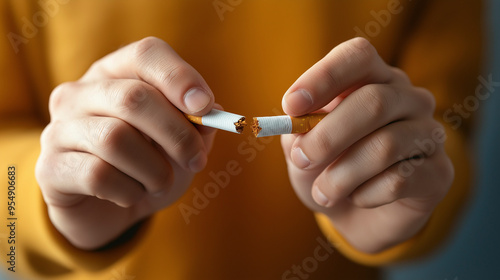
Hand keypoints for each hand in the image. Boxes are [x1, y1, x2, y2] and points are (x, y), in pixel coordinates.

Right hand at [36, 37, 216, 249]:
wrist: (109, 210)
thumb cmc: (147, 166)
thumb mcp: (179, 145)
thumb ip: (197, 125)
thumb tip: (212, 112)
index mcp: (116, 74)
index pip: (146, 54)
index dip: (179, 77)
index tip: (205, 107)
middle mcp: (80, 93)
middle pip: (133, 98)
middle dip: (176, 134)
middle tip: (196, 160)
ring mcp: (59, 128)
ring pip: (116, 139)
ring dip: (154, 170)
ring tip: (159, 182)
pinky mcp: (50, 167)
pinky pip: (98, 175)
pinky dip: (129, 191)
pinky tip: (131, 195)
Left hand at [281, 38, 452, 252]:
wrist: (355, 214)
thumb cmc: (328, 168)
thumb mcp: (303, 147)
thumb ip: (298, 131)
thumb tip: (296, 125)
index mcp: (374, 78)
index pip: (358, 56)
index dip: (324, 77)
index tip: (291, 106)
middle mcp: (408, 98)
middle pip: (373, 101)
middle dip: (328, 136)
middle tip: (301, 159)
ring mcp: (429, 133)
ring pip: (385, 146)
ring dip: (341, 175)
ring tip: (322, 192)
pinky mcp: (440, 172)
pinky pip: (399, 180)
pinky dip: (365, 195)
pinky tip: (358, 198)